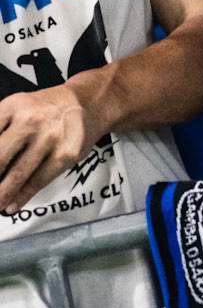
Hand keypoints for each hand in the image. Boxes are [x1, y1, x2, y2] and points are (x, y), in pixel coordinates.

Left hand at [0, 83, 96, 214]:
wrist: (89, 103)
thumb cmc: (48, 110)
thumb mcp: (18, 107)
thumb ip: (0, 129)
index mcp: (13, 106)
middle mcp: (30, 120)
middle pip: (0, 158)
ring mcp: (49, 138)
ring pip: (17, 174)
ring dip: (2, 194)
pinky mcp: (64, 154)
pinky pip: (38, 181)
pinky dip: (22, 197)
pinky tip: (12, 205)